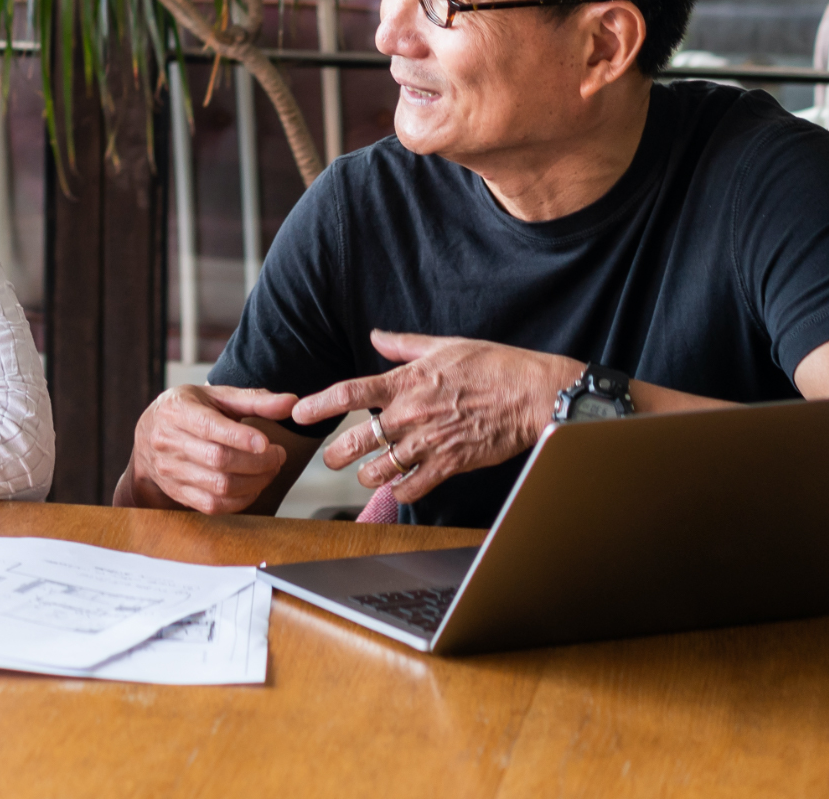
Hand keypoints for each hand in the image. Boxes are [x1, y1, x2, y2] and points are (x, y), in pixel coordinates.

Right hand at [118, 385, 298, 513]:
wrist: (149, 433)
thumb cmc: (189, 409)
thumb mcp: (215, 396)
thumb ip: (254, 399)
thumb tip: (292, 403)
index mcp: (177, 410)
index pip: (209, 427)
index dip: (240, 438)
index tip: (267, 443)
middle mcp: (168, 441)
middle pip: (219, 460)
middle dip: (258, 462)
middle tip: (279, 455)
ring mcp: (170, 470)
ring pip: (219, 486)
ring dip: (255, 482)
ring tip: (270, 469)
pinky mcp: (177, 492)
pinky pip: (213, 505)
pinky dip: (241, 500)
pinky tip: (253, 486)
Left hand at [292, 332, 578, 504]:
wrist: (531, 395)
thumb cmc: (492, 366)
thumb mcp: (444, 345)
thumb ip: (403, 345)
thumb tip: (376, 337)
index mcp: (405, 382)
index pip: (348, 394)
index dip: (317, 406)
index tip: (297, 415)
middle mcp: (409, 414)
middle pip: (355, 440)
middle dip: (335, 454)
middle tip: (331, 459)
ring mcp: (427, 442)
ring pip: (378, 470)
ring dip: (367, 475)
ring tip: (366, 474)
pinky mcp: (448, 465)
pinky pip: (410, 488)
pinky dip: (399, 491)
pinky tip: (398, 488)